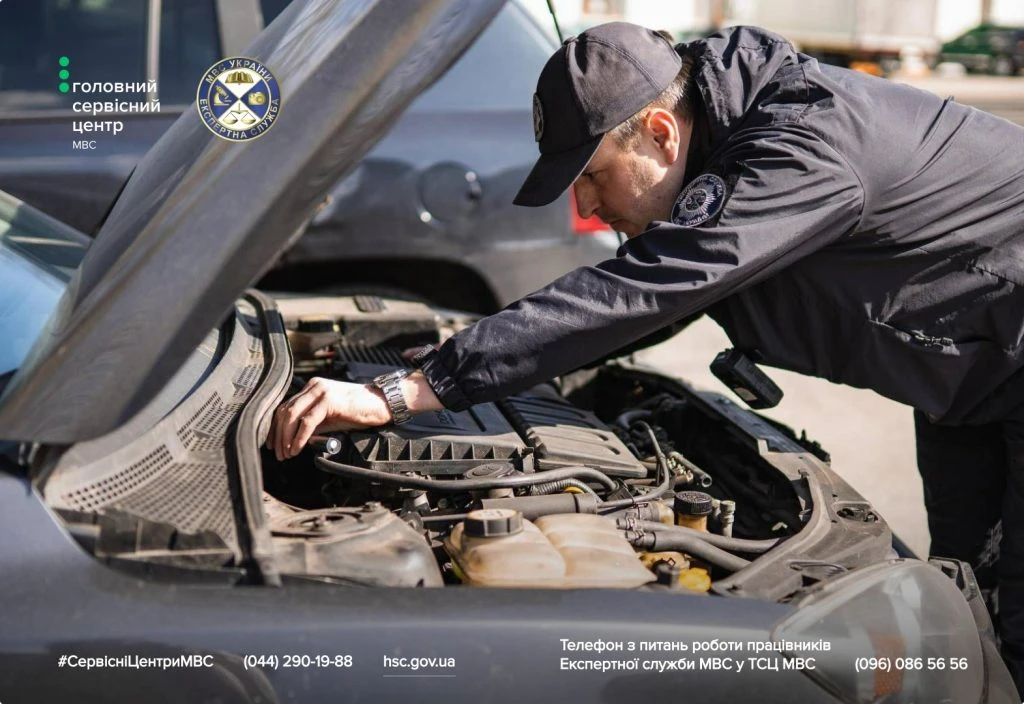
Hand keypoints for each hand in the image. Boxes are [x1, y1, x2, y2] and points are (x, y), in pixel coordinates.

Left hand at [267, 377, 390, 459]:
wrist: (382, 403)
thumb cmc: (359, 411)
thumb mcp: (330, 418)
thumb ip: (312, 425)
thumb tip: (294, 440)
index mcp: (312, 388)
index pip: (285, 407)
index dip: (276, 428)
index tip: (273, 445)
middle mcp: (314, 386)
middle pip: (285, 411)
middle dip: (278, 436)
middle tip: (279, 454)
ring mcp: (321, 391)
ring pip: (292, 415)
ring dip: (286, 438)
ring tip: (288, 454)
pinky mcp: (329, 400)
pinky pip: (307, 421)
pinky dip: (299, 437)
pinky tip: (298, 448)